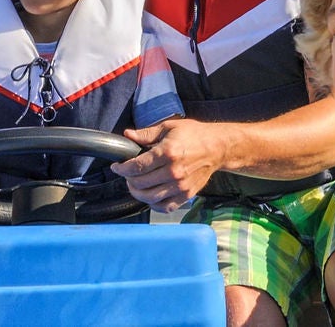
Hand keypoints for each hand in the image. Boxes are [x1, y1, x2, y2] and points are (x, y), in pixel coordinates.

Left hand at [110, 118, 230, 212]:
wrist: (217, 147)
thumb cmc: (194, 135)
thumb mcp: (169, 128)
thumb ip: (146, 134)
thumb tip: (127, 135)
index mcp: (168, 152)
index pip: (137, 166)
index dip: (122, 168)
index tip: (116, 167)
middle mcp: (174, 171)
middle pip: (141, 183)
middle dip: (128, 180)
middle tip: (126, 175)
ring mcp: (181, 185)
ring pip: (150, 198)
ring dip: (137, 193)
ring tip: (135, 186)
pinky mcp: (187, 194)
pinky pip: (165, 206)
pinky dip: (154, 205)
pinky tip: (149, 196)